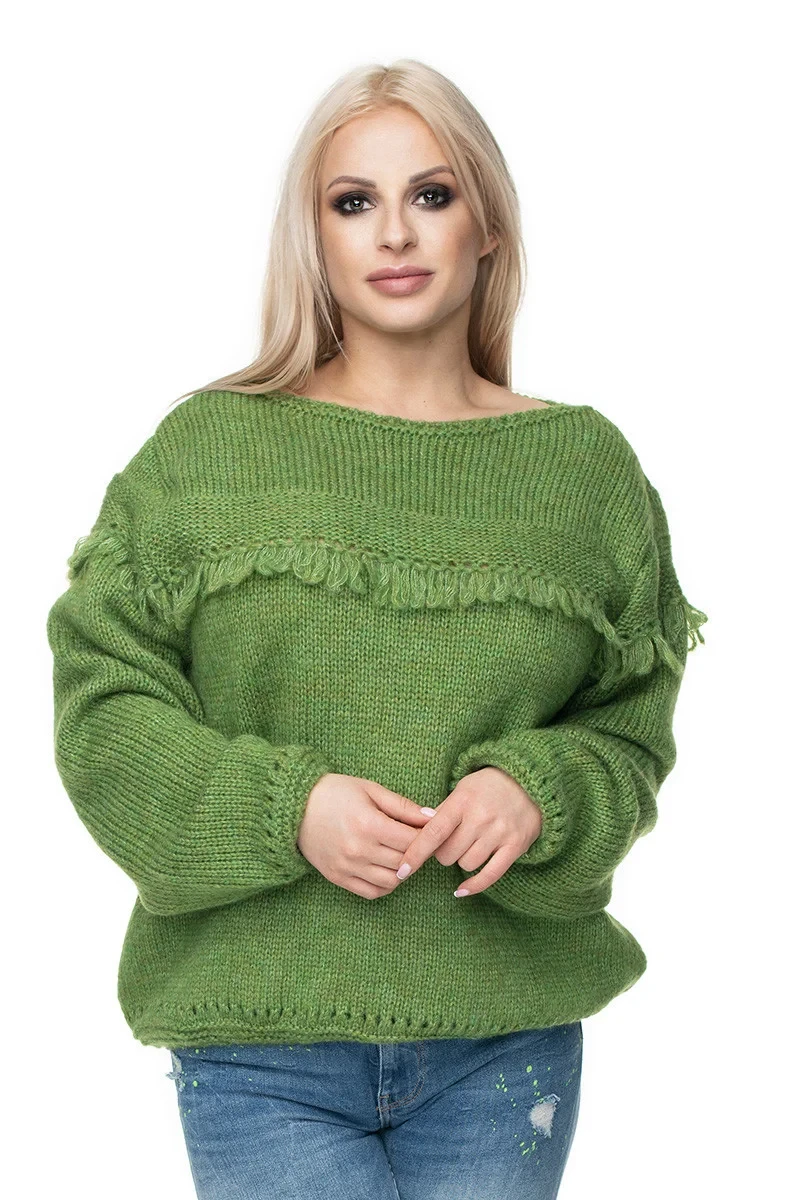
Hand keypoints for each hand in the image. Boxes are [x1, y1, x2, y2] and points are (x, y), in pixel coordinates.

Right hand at [297, 773, 435, 899]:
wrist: (293, 807)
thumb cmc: (334, 792)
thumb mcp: (370, 790)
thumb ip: (403, 806)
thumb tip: (432, 817)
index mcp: (369, 824)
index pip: (412, 840)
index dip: (427, 836)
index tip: (430, 831)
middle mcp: (358, 850)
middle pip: (405, 862)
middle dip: (417, 853)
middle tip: (418, 843)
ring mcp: (347, 867)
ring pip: (392, 881)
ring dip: (403, 871)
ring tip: (402, 855)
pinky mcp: (337, 877)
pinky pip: (372, 892)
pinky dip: (386, 885)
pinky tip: (387, 870)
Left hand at [394, 767, 542, 896]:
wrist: (528, 781)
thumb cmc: (487, 787)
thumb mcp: (461, 790)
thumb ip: (442, 813)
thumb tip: (415, 834)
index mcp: (462, 801)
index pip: (433, 833)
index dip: (416, 853)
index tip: (402, 870)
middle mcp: (480, 817)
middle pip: (448, 854)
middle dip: (443, 854)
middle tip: (450, 844)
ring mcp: (499, 832)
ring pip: (466, 864)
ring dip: (462, 861)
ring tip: (469, 846)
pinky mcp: (516, 845)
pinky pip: (490, 875)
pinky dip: (474, 885)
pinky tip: (462, 890)